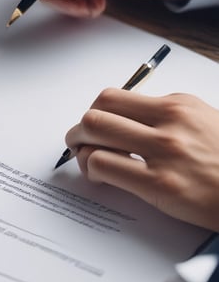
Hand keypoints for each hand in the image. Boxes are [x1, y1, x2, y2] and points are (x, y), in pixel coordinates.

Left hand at [65, 88, 218, 231]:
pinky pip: (103, 165)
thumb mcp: (203, 122)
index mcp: (178, 105)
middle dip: (79, 129)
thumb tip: (126, 119)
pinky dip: (92, 170)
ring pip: (93, 133)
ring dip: (79, 148)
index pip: (114, 96)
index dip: (95, 111)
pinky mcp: (158, 184)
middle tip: (78, 142)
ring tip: (86, 160)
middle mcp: (168, 122)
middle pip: (97, 111)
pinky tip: (100, 178)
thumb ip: (165, 117)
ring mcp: (163, 152)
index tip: (94, 125)